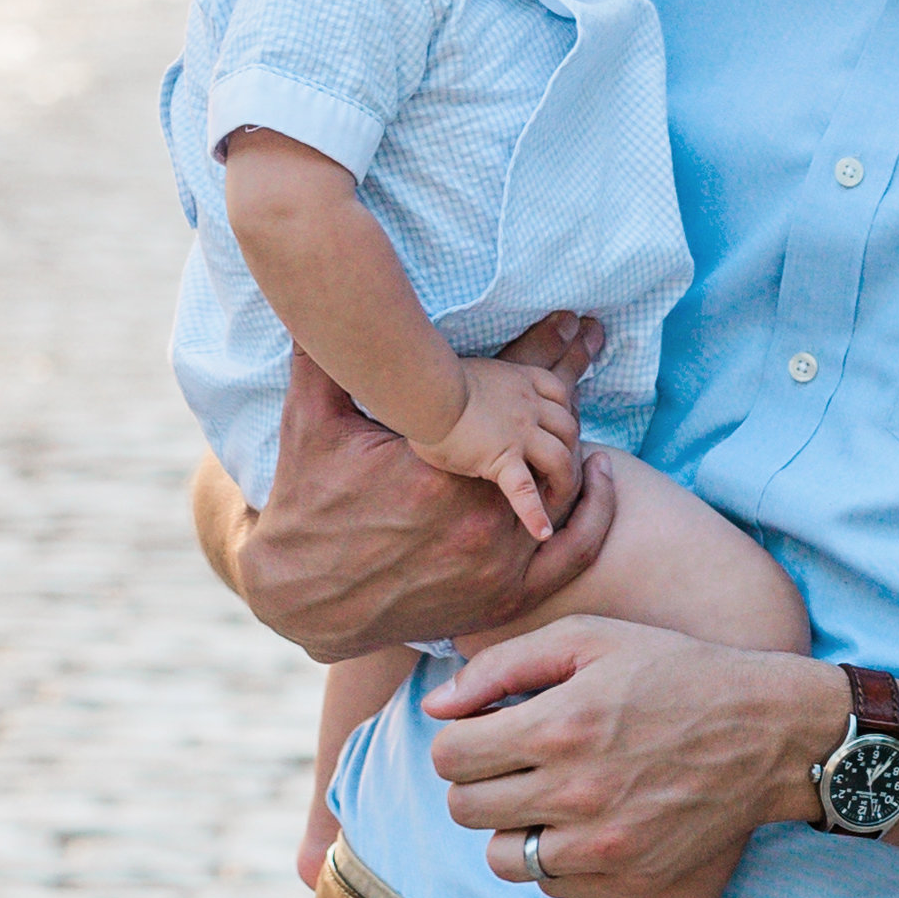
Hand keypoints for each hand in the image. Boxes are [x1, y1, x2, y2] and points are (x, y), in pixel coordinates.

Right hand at [223, 316, 618, 663]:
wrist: (308, 596)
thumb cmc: (305, 503)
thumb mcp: (309, 422)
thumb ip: (320, 358)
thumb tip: (308, 301)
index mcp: (439, 455)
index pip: (512, 385)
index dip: (547, 346)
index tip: (573, 318)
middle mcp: (476, 506)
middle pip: (548, 430)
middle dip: (566, 386)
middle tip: (592, 339)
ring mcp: (496, 548)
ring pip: (561, 481)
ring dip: (571, 449)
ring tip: (579, 417)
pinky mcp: (506, 590)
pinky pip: (569, 550)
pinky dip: (587, 513)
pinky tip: (593, 482)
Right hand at [410, 357, 581, 541]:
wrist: (423, 387)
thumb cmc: (434, 382)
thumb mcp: (471, 373)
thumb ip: (486, 387)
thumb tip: (475, 398)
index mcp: (520, 381)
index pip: (560, 395)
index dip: (564, 414)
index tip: (557, 431)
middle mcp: (528, 405)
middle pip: (568, 428)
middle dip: (571, 450)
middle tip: (561, 471)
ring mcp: (520, 433)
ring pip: (561, 458)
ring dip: (565, 480)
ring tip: (557, 499)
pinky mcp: (502, 458)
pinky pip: (525, 489)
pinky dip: (535, 512)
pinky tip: (542, 532)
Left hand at [424, 617, 847, 897]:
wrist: (767, 735)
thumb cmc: (675, 672)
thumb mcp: (591, 639)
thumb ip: (503, 666)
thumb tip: (437, 708)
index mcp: (560, 725)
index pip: (449, 757)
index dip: (456, 741)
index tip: (482, 731)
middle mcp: (576, 793)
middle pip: (465, 809)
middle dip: (476, 780)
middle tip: (511, 761)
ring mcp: (603, 846)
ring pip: (502, 857)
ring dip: (509, 826)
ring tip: (543, 794)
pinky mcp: (628, 879)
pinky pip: (551, 884)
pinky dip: (553, 856)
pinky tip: (582, 820)